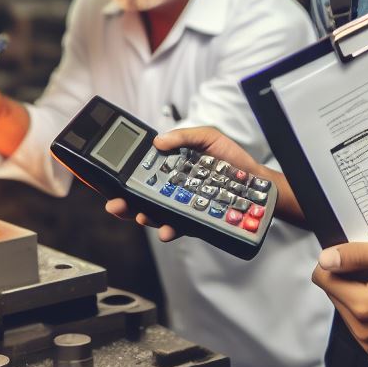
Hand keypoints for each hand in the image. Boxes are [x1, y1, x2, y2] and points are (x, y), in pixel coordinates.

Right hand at [99, 126, 266, 239]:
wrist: (255, 180)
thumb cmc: (231, 158)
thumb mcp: (207, 137)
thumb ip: (183, 137)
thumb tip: (158, 142)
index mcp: (171, 168)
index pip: (142, 173)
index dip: (125, 178)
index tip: (111, 181)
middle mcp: (172, 189)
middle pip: (141, 198)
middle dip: (125, 203)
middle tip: (115, 205)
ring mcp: (181, 206)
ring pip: (155, 215)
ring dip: (144, 217)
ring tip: (141, 215)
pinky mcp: (194, 220)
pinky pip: (178, 227)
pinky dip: (170, 230)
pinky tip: (166, 229)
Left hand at [311, 238, 367, 362]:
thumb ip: (358, 255)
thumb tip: (325, 259)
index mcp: (365, 308)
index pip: (322, 278)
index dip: (338, 262)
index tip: (360, 258)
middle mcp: (365, 334)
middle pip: (335, 295)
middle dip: (352, 280)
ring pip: (347, 310)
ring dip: (361, 296)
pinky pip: (361, 327)